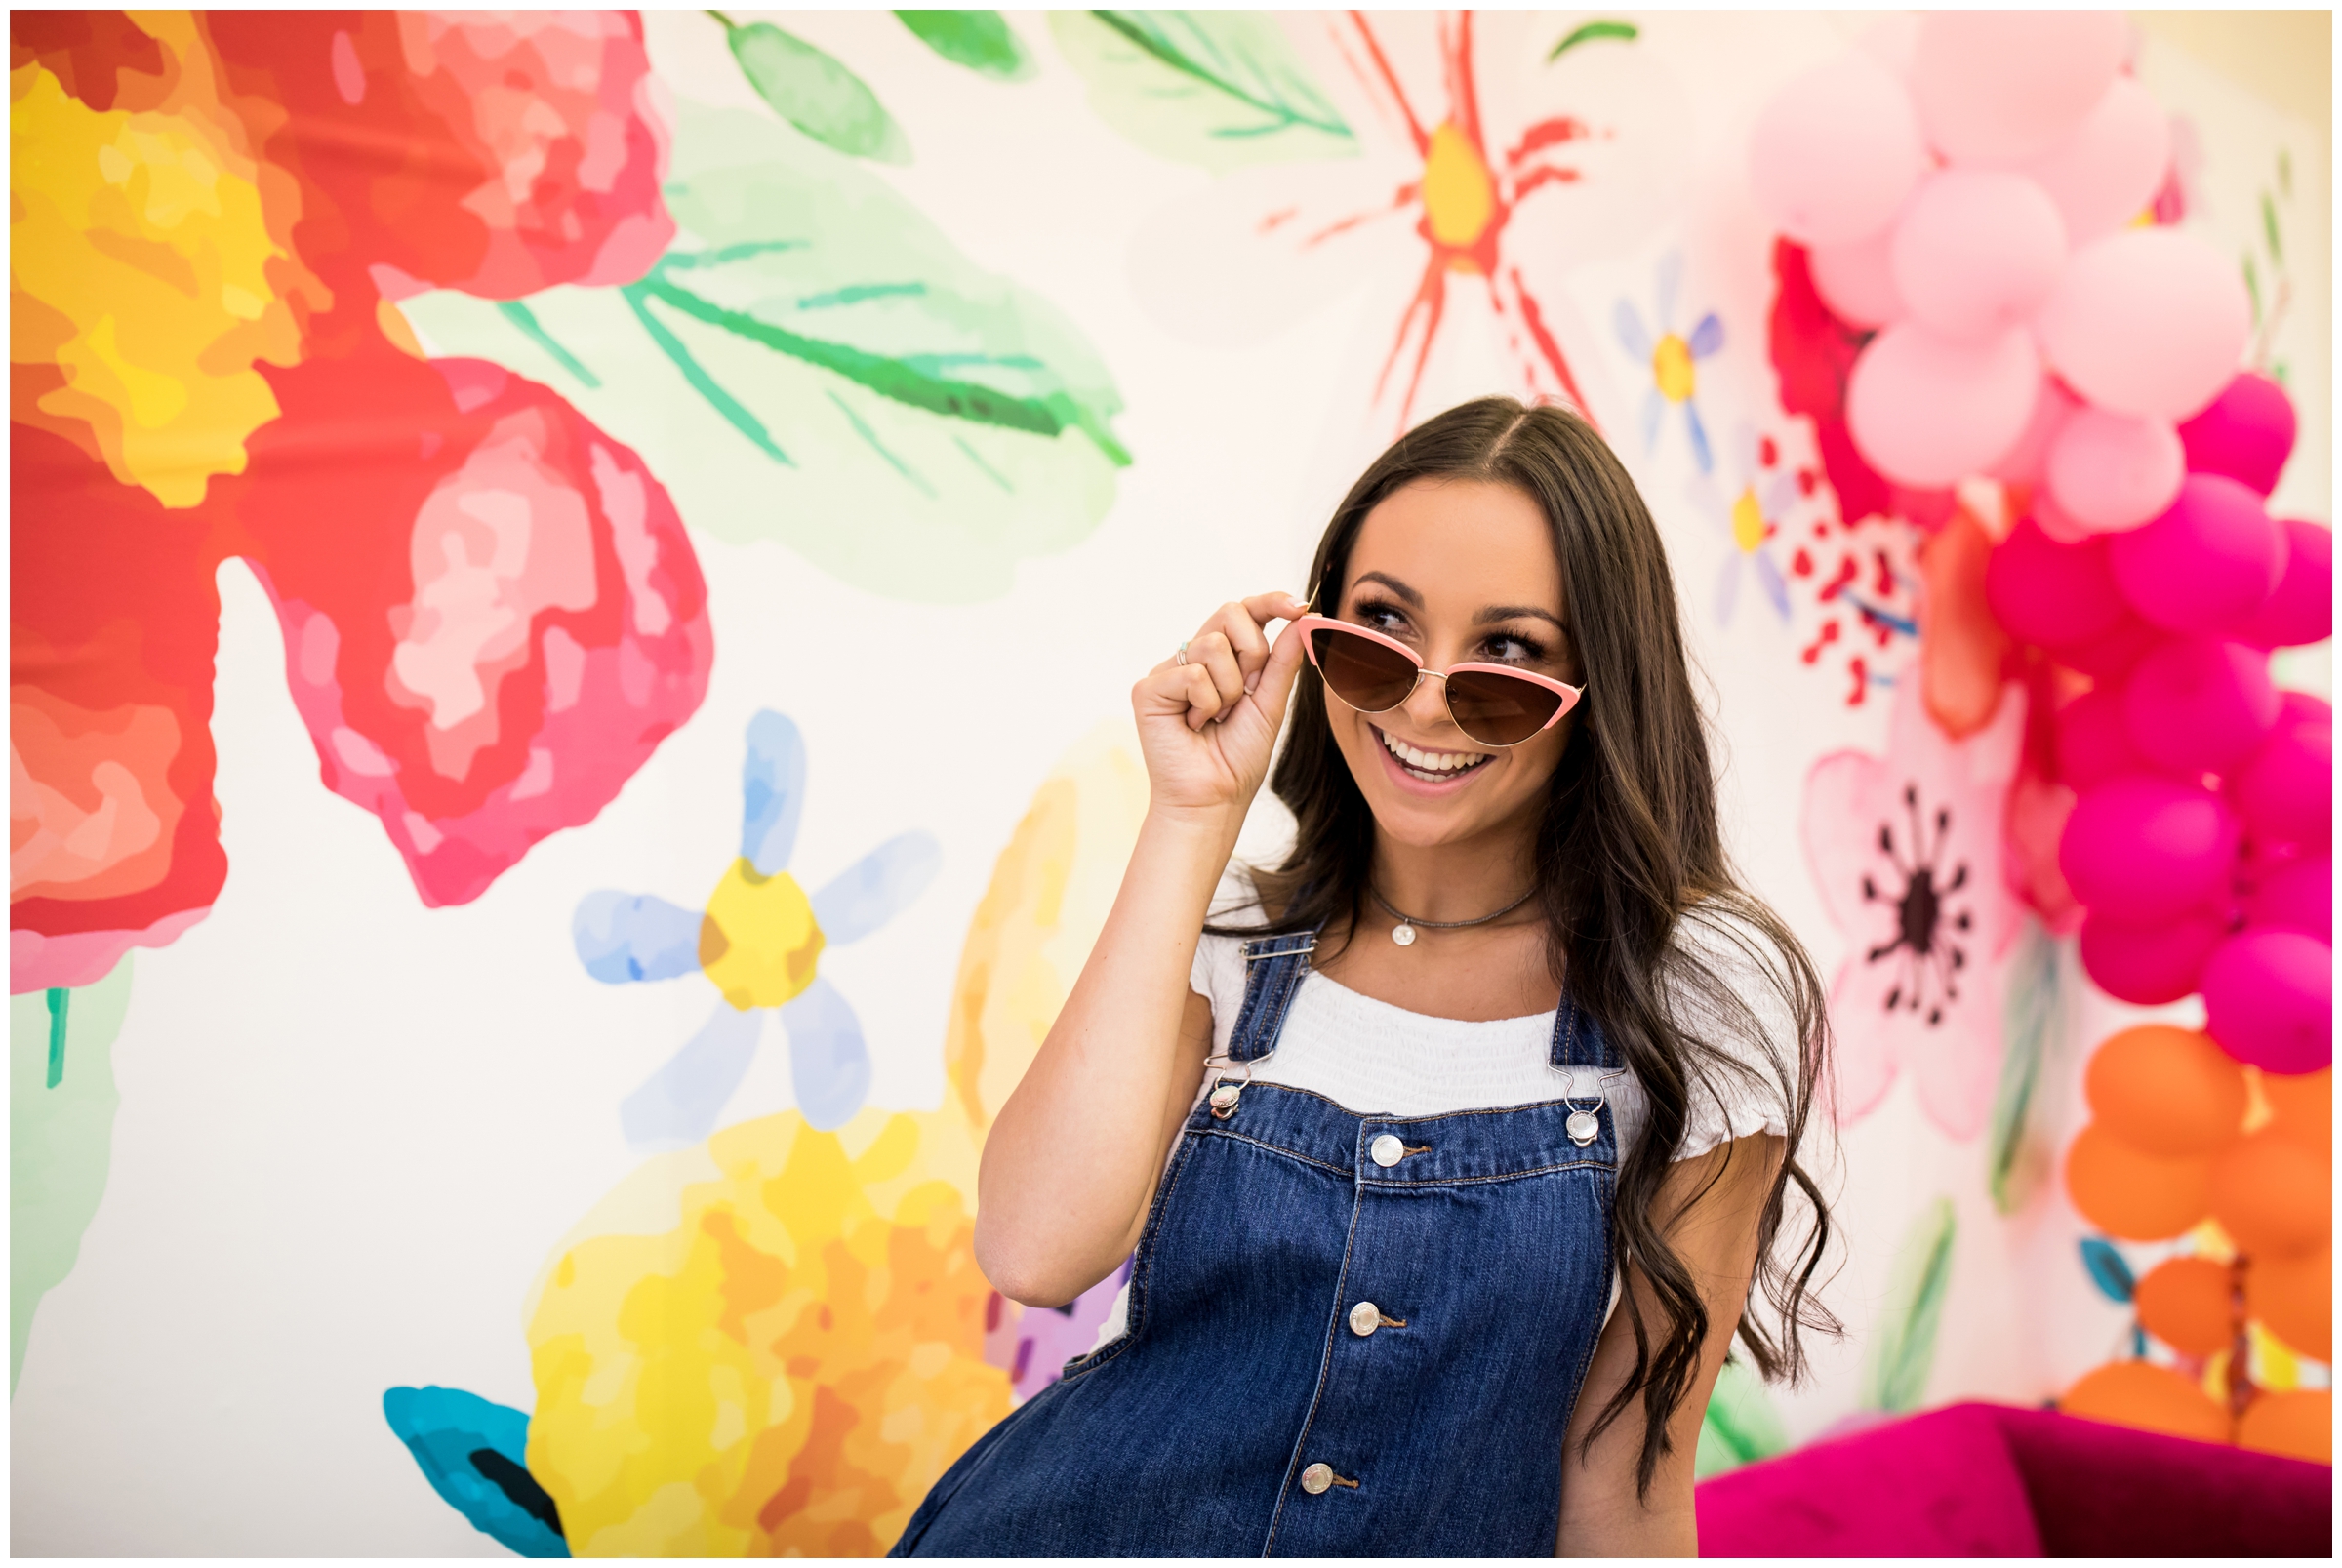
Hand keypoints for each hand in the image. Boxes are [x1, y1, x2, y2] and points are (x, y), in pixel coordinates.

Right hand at [1131, 592, 1310, 822]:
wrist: (1213, 799)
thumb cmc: (1238, 759)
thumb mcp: (1270, 704)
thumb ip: (1282, 661)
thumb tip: (1302, 618)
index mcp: (1223, 660)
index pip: (1244, 613)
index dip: (1270, 602)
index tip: (1298, 605)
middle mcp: (1193, 659)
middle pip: (1229, 613)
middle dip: (1252, 653)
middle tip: (1246, 693)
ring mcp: (1168, 672)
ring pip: (1212, 646)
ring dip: (1229, 690)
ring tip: (1216, 719)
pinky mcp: (1148, 689)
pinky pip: (1192, 675)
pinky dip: (1205, 705)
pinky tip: (1194, 726)